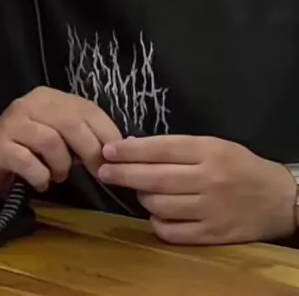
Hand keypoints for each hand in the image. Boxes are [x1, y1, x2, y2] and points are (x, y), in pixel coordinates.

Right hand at [0, 87, 121, 197]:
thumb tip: (120, 147)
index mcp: (49, 97)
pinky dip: (41, 177)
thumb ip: (81, 136)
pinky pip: (30, 163)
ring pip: (52, 142)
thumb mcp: (55, 138)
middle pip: (72, 123)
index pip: (87, 109)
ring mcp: (13, 123)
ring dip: (61, 166)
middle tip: (97, 173)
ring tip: (57, 176)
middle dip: (91, 151)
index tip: (117, 157)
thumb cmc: (23, 150)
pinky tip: (39, 182)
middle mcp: (31, 104)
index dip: (107, 133)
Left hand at [97, 135, 297, 244]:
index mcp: (208, 151)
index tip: (108, 150)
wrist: (277, 198)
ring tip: (141, 191)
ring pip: (159, 205)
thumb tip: (134, 146)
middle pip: (155, 178)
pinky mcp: (212, 235)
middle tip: (104, 170)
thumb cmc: (240, 166)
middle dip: (123, 174)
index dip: (131, 151)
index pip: (161, 149)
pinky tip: (157, 213)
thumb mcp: (213, 145)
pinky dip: (157, 222)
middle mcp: (208, 179)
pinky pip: (172, 232)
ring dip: (142, 198)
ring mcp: (210, 209)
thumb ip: (178, 147)